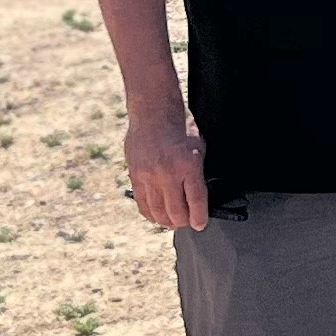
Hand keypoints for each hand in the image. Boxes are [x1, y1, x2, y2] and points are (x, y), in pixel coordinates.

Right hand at [122, 106, 208, 230]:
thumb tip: (197, 196)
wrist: (153, 110)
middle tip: (187, 222)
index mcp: (188, 165)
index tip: (200, 224)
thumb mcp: (199, 147)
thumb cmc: (180, 126)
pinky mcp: (135, 175)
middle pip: (176, 212)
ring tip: (172, 221)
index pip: (196, 202)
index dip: (199, 218)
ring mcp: (149, 175)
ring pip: (157, 211)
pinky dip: (150, 213)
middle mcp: (168, 173)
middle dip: (184, 222)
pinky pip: (141, 203)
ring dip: (166, 221)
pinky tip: (156, 215)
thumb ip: (197, 172)